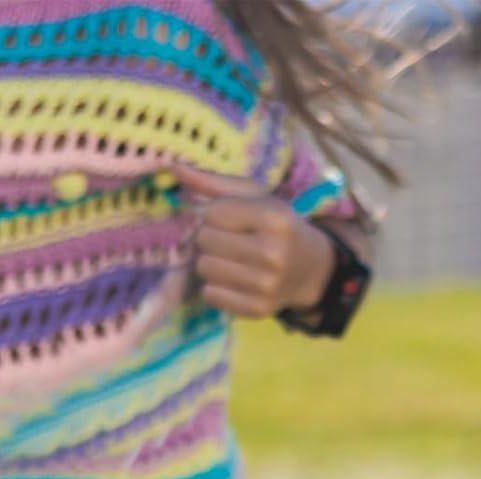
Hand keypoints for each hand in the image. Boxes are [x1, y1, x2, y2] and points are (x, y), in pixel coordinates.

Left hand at [168, 161, 336, 319]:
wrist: (308, 269)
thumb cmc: (275, 227)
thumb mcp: (256, 197)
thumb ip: (214, 182)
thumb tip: (172, 167)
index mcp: (275, 218)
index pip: (214, 212)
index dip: (216, 214)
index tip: (233, 220)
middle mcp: (272, 252)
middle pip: (205, 240)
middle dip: (211, 238)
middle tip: (232, 241)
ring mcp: (265, 284)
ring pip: (204, 268)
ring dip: (211, 263)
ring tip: (233, 260)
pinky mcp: (256, 309)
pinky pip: (210, 294)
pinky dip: (216, 287)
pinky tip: (235, 280)